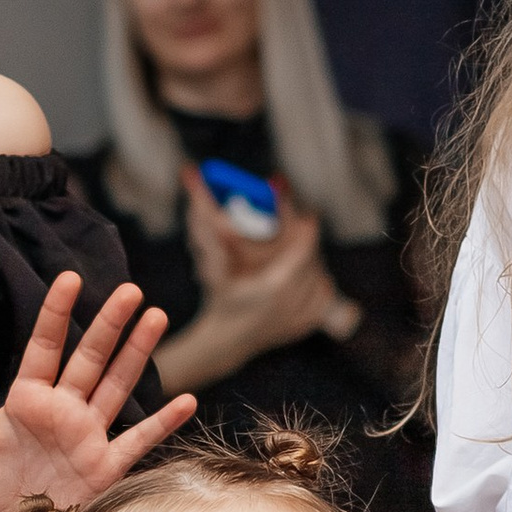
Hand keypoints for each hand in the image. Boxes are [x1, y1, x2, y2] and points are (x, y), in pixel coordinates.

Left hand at [0, 270, 196, 511]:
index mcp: (28, 400)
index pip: (45, 347)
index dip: (57, 313)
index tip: (70, 278)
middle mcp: (64, 411)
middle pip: (90, 358)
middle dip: (109, 324)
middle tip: (129, 291)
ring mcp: (89, 436)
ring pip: (117, 385)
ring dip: (136, 354)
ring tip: (155, 317)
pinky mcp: (107, 466)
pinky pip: (139, 439)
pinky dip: (162, 422)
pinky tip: (187, 401)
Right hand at [182, 175, 351, 357]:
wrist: (225, 341)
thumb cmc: (217, 296)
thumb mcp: (212, 260)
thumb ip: (204, 217)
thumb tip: (188, 170)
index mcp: (273, 286)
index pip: (303, 249)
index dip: (307, 229)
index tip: (308, 217)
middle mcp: (290, 303)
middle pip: (311, 262)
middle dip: (307, 243)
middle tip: (304, 227)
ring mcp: (299, 317)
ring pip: (320, 278)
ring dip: (312, 264)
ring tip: (302, 252)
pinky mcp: (304, 326)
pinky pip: (323, 297)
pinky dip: (318, 285)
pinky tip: (308, 278)